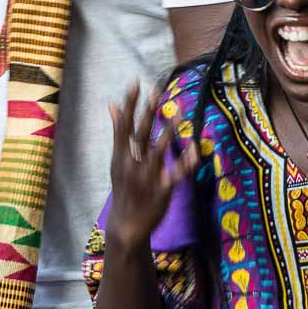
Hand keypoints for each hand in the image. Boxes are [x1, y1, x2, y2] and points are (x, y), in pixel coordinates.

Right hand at [106, 84, 197, 250]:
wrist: (126, 224)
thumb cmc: (123, 187)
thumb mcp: (116, 160)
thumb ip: (118, 132)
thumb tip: (112, 104)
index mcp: (121, 155)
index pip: (124, 125)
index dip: (129, 104)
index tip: (135, 83)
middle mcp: (132, 163)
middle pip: (140, 133)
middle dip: (148, 112)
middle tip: (156, 90)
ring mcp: (147, 176)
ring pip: (159, 149)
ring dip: (169, 130)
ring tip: (178, 111)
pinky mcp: (162, 189)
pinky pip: (176, 173)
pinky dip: (186, 162)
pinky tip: (195, 150)